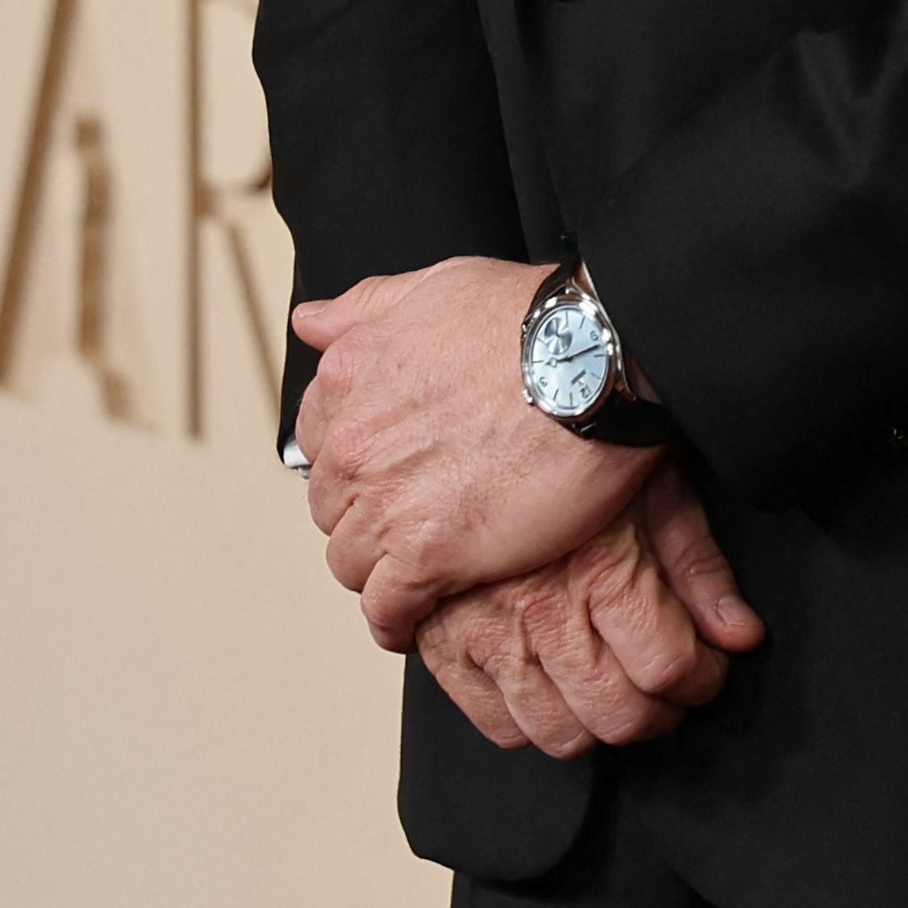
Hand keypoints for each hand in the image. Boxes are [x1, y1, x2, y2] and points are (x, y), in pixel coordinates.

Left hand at [295, 256, 654, 648]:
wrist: (595, 360)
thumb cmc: (530, 320)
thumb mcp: (436, 286)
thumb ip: (365, 307)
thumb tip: (312, 321)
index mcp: (349, 376)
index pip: (317, 441)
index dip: (352, 462)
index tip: (381, 474)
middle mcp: (355, 442)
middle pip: (331, 506)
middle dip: (363, 515)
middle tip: (411, 519)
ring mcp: (386, 501)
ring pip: (348, 561)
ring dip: (378, 568)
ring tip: (419, 569)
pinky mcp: (427, 554)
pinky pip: (386, 610)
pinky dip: (397, 621)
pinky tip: (418, 617)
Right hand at [417, 462, 767, 757]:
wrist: (500, 392)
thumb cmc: (579, 431)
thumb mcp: (657, 487)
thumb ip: (698, 568)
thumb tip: (740, 634)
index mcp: (599, 570)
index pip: (669, 669)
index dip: (702, 678)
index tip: (704, 670)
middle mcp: (540, 609)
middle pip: (617, 715)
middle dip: (656, 711)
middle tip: (662, 687)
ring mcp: (483, 628)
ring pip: (555, 731)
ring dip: (594, 721)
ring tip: (607, 687)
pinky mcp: (440, 637)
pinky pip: (492, 720)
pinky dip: (526, 719)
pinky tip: (548, 685)